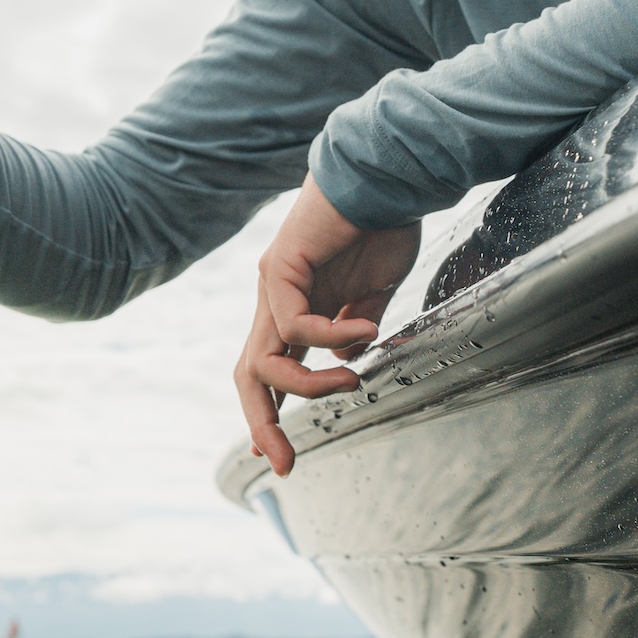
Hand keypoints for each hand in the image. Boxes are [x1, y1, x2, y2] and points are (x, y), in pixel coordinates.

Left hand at [236, 177, 420, 476]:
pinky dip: (331, 335)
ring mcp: (274, 285)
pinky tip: (366, 326)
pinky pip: (296, 322)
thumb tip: (346, 363)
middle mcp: (275, 301)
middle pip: (250, 376)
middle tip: (282, 463)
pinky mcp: (281, 267)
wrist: (386, 175)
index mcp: (295, 310)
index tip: (276, 457)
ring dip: (308, 384)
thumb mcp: (374, 294)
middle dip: (262, 424)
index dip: (268, 414)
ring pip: (264, 360)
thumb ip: (355, 329)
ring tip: (351, 381)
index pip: (271, 371)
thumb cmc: (383, 225)